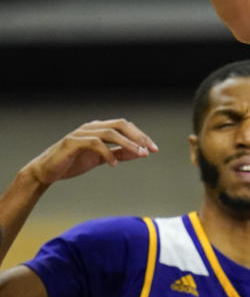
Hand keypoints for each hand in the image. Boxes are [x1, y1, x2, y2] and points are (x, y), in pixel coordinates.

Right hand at [23, 119, 157, 186]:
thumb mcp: (101, 158)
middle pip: (121, 125)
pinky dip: (107, 153)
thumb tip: (140, 153)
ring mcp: (81, 133)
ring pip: (110, 132)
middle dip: (138, 136)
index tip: (154, 149)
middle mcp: (92, 127)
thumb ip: (120, 154)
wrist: (47, 171)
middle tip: (150, 150)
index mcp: (99, 129)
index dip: (141, 136)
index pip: (126, 127)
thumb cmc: (74, 162)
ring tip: (139, 155)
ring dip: (127, 144)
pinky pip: (95, 144)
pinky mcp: (72, 142)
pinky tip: (114, 164)